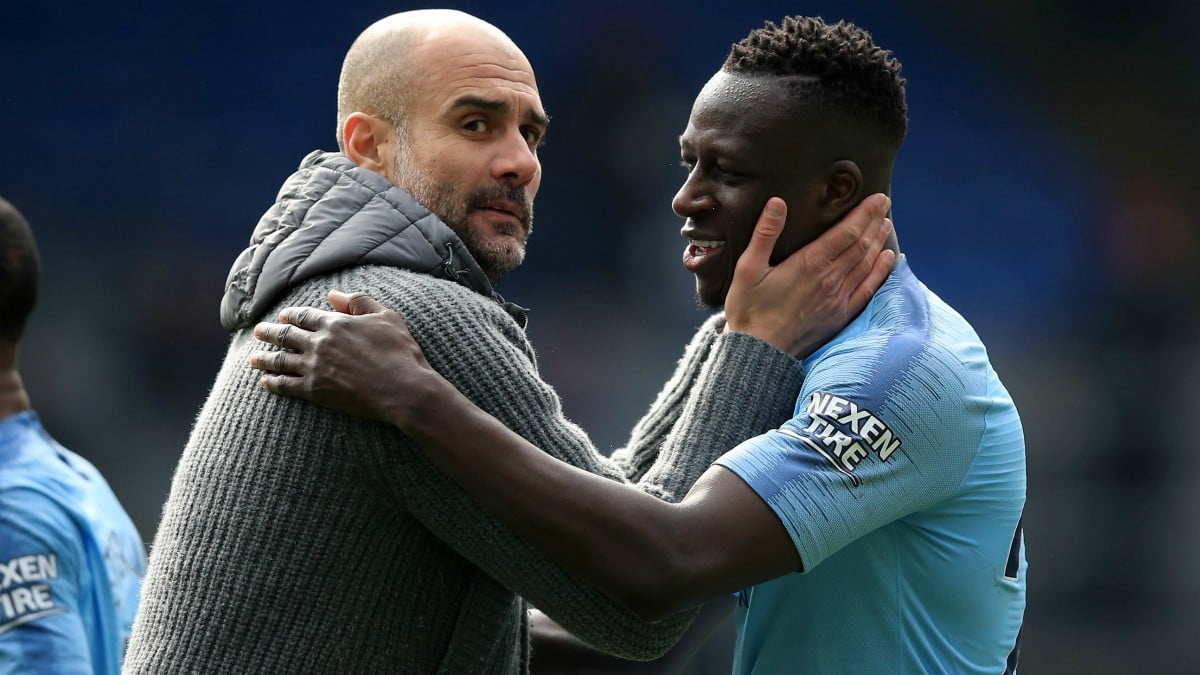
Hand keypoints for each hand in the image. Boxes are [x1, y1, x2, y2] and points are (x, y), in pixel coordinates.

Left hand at [250, 290, 433, 425]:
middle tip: (258, 332)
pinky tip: (264, 382)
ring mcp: (314, 367)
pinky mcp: (315, 390)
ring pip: (281, 360)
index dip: (292, 315)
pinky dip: (273, 383)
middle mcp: (319, 343)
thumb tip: (332, 294)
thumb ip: (358, 302)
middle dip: (269, 333)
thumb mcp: (386, 316)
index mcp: (335, 323)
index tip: (283, 316)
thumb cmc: (400, 352)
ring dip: (265, 358)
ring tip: (253, 358)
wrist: (402, 389)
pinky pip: (286, 385)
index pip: (305, 316)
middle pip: (286, 335)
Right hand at [724, 194, 894, 356]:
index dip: (864, 213)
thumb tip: (777, 202)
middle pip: (860, 245)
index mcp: (809, 264)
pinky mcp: (839, 315)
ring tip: (886, 224)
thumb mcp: (748, 268)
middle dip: (874, 221)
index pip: (846, 232)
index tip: (877, 198)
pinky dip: (880, 271)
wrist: (759, 352)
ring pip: (866, 264)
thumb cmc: (748, 309)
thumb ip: (765, 234)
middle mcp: (829, 279)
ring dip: (878, 241)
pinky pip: (867, 289)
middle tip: (884, 204)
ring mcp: (837, 299)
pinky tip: (887, 259)